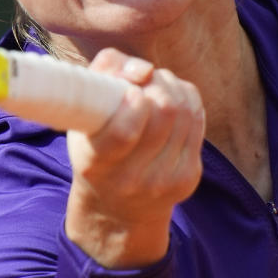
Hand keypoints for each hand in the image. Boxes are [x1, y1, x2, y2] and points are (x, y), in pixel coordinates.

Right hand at [65, 48, 205, 268]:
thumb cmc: (94, 148)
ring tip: (156, 84)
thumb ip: (102, 76)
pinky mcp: (189, 176)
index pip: (124, 133)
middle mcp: (132, 178)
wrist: (117, 207)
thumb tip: (143, 70)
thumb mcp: (80, 116)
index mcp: (96, 163)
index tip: (132, 90)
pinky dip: (186, 99)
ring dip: (172, 86)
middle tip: (144, 79)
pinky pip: (197, 120)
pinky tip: (172, 98)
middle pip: (164, 113)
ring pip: (184, 112)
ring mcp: (165, 180)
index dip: (135, 103)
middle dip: (157, 83)